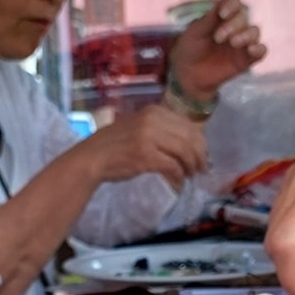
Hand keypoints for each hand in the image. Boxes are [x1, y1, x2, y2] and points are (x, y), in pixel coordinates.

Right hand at [83, 105, 208, 189]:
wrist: (92, 157)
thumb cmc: (115, 145)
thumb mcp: (140, 127)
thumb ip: (161, 130)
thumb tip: (187, 144)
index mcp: (154, 111)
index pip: (188, 125)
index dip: (200, 143)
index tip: (202, 156)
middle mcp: (153, 119)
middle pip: (190, 137)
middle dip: (200, 156)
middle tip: (201, 170)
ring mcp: (149, 136)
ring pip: (185, 151)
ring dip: (191, 166)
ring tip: (191, 176)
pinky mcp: (146, 155)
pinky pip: (173, 166)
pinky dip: (179, 176)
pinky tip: (178, 183)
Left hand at [168, 0, 266, 100]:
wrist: (190, 74)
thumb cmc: (192, 48)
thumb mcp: (197, 31)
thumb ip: (210, 18)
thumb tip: (222, 5)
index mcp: (223, 16)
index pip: (234, 4)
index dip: (232, 6)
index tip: (222, 14)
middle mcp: (235, 27)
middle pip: (243, 18)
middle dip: (233, 25)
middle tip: (218, 38)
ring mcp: (242, 43)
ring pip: (254, 32)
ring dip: (246, 35)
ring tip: (233, 43)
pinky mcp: (246, 60)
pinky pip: (260, 52)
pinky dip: (259, 49)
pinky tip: (252, 50)